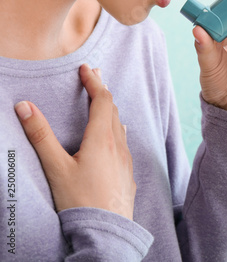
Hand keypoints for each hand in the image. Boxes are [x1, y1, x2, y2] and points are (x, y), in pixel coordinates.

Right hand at [14, 64, 135, 219]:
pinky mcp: (127, 172)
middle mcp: (118, 145)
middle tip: (93, 75)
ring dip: (110, 108)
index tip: (86, 68)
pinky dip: (116, 127)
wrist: (108, 231)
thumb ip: (41, 136)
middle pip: (113, 109)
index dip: (94, 81)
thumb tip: (25, 106)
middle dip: (102, 90)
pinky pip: (124, 141)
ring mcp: (126, 159)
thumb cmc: (81, 200)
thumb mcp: (56, 167)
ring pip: (120, 125)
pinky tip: (115, 134)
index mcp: (102, 139)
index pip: (102, 100)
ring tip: (103, 99)